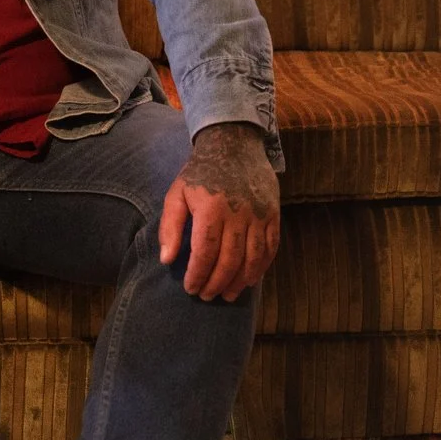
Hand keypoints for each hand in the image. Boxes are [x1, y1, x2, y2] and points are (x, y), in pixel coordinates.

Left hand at [158, 122, 280, 300]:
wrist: (234, 144)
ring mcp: (259, 214)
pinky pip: (271, 247)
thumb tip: (167, 260)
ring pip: (253, 258)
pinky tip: (250, 280)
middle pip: (230, 259)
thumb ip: (170, 226)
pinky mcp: (273, 213)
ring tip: (228, 295)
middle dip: (217, 283)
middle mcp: (238, 213)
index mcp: (211, 208)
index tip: (191, 288)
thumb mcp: (177, 193)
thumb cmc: (200, 172)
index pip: (205, 251)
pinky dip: (262, 267)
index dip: (198, 274)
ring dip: (240, 281)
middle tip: (207, 296)